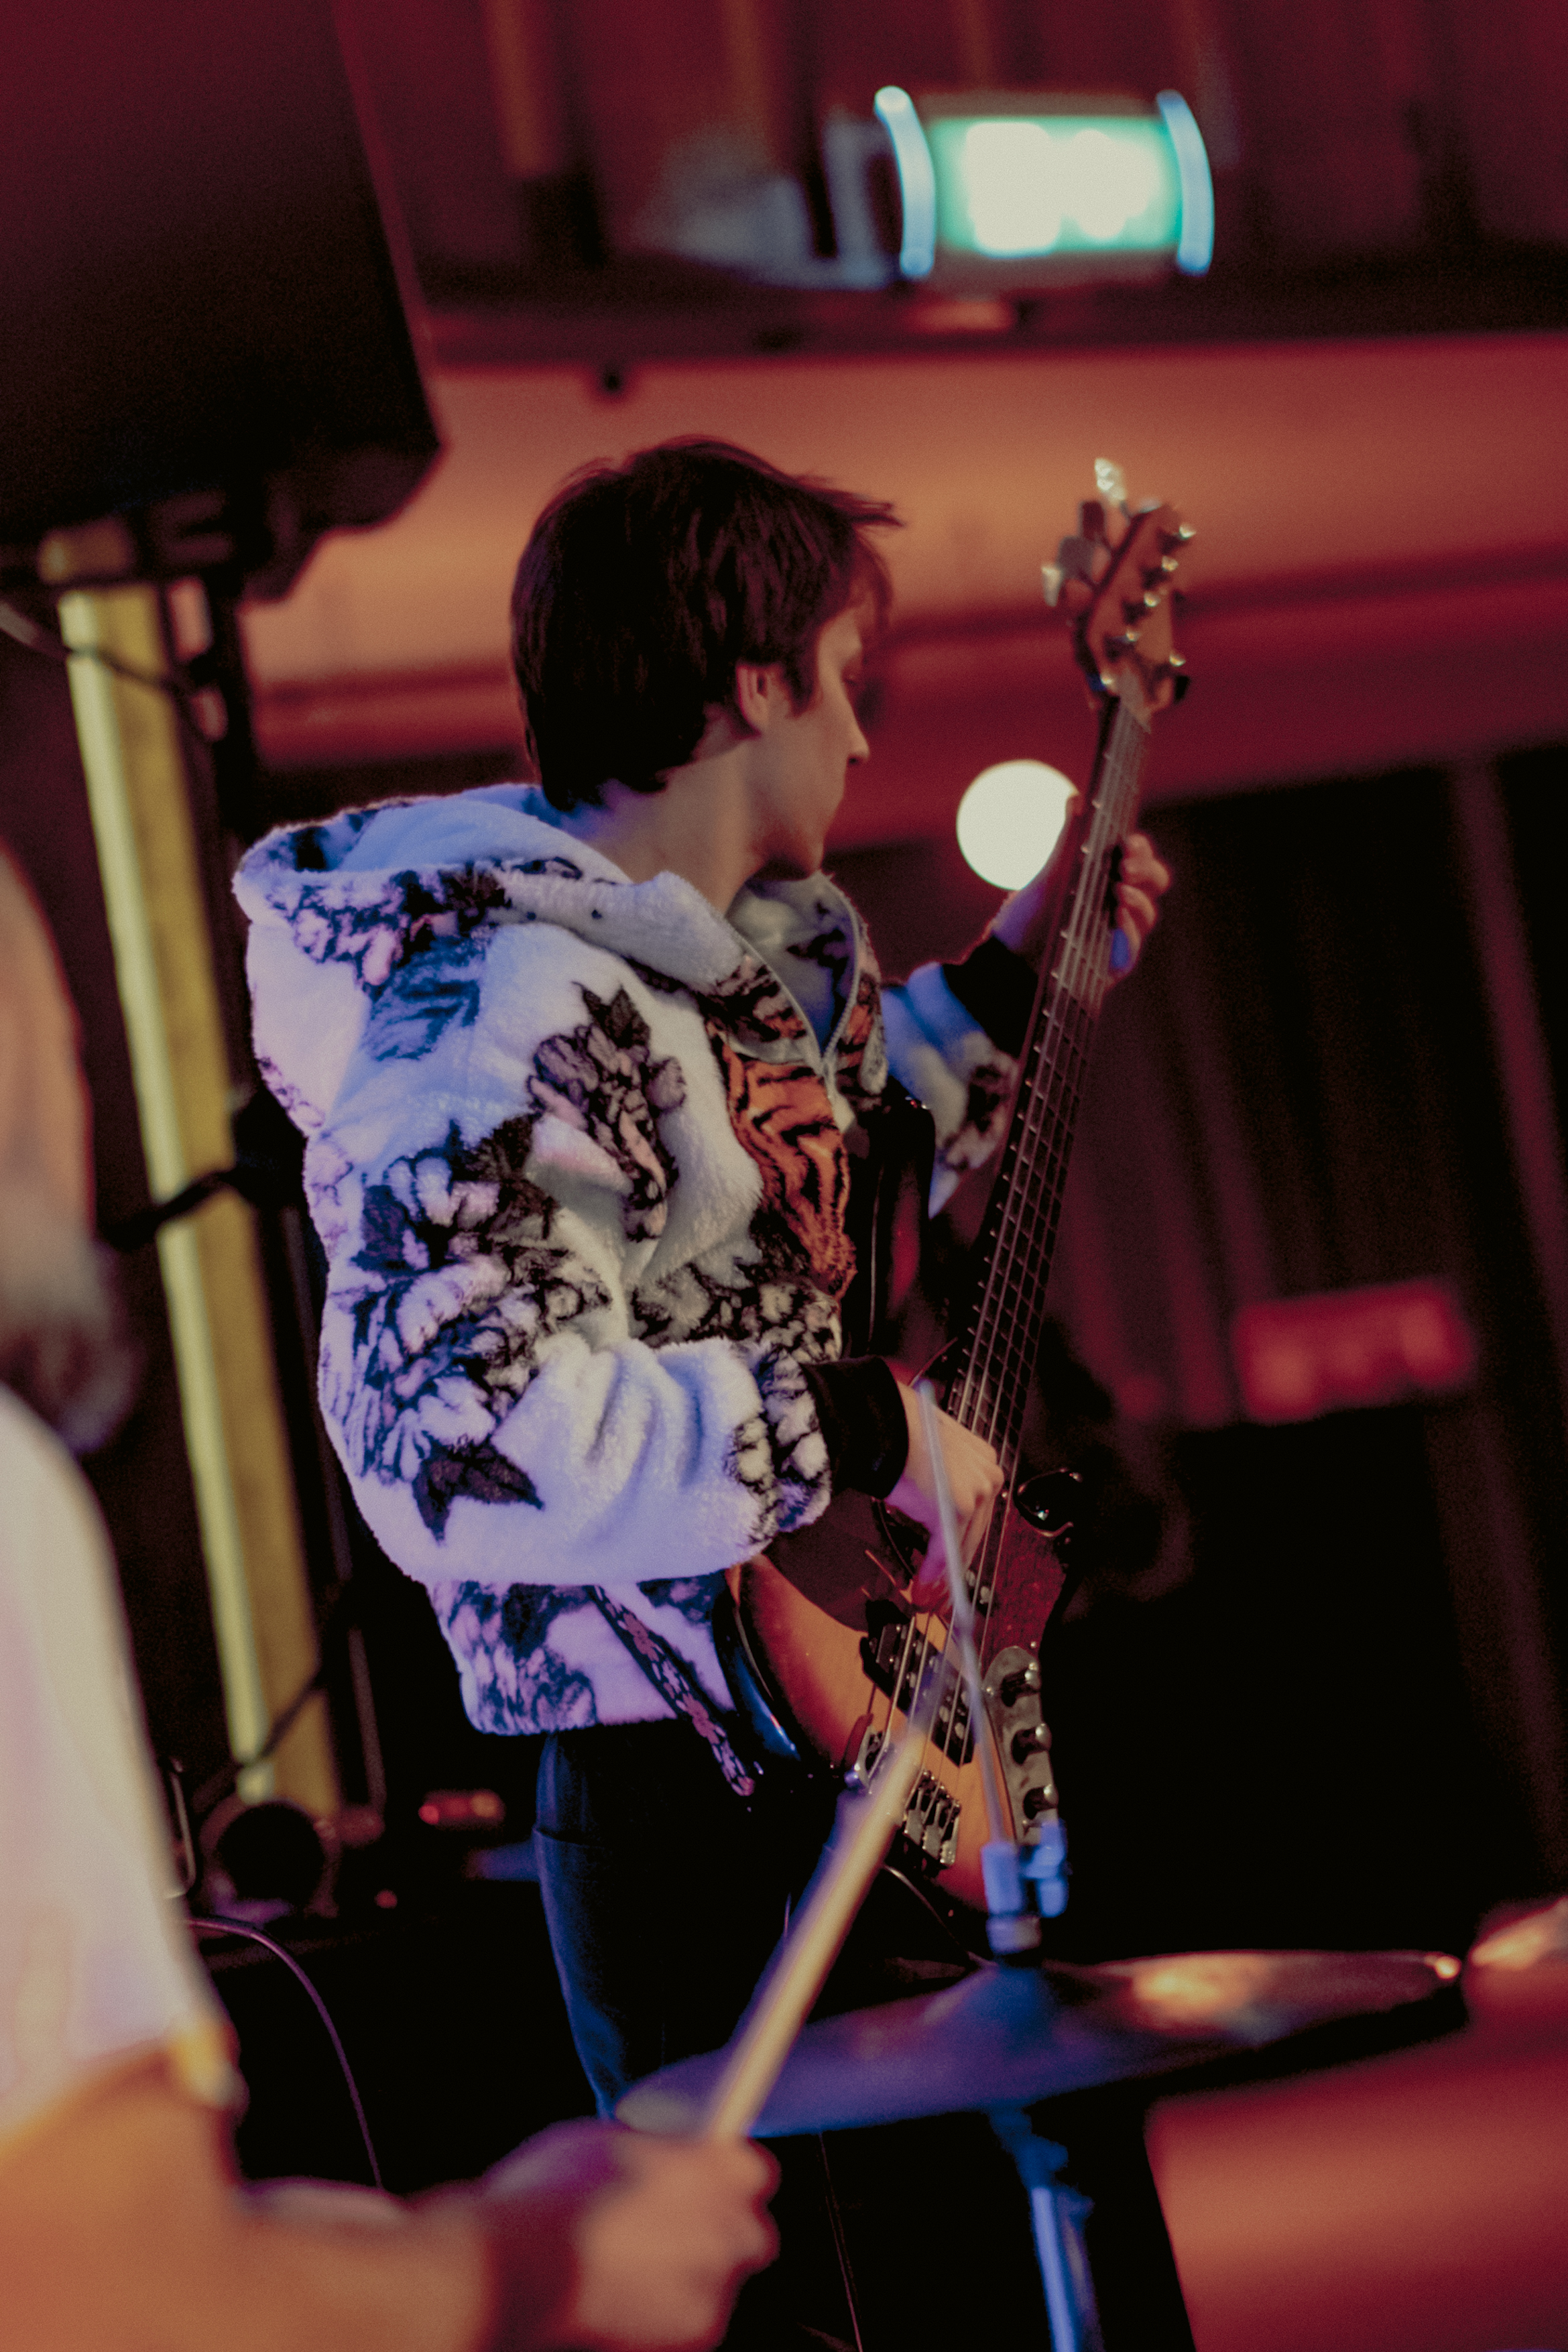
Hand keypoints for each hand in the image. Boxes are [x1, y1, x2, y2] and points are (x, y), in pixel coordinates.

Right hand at [482, 2121, 777, 2351]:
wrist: (517, 2268)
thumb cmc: (549, 2196)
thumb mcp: (601, 2140)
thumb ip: (649, 2152)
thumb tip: (656, 2159)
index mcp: (710, 2168)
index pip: (753, 2172)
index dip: (724, 2179)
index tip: (701, 2184)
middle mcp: (724, 2226)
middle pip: (748, 2234)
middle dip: (715, 2235)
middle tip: (668, 2234)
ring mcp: (711, 2287)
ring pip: (718, 2283)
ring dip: (686, 2278)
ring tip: (629, 2272)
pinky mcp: (692, 2337)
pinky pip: (690, 2323)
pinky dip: (663, 2318)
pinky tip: (619, 2302)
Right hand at [887, 1385, 1002, 1608]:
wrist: (881, 1423)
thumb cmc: (893, 1432)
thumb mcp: (924, 1458)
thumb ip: (937, 1484)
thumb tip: (928, 1514)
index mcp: (982, 1457)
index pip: (976, 1509)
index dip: (961, 1540)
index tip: (952, 1562)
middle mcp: (987, 1472)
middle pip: (974, 1530)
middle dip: (954, 1565)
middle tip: (939, 1588)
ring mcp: (976, 1490)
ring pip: (963, 1543)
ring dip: (943, 1574)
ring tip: (928, 1594)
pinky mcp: (959, 1507)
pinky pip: (948, 1549)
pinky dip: (934, 1571)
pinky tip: (924, 1585)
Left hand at [989, 815, 1169, 978]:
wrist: (1010, 959)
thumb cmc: (1030, 915)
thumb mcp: (1049, 876)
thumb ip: (1067, 839)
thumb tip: (1076, 800)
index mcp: (1109, 877)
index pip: (1140, 857)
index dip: (1141, 848)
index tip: (1127, 843)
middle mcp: (1120, 903)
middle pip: (1155, 882)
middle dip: (1147, 870)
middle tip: (1124, 866)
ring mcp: (1120, 933)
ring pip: (1148, 914)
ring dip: (1138, 899)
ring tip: (1117, 890)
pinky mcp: (1114, 963)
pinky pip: (1133, 948)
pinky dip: (1129, 931)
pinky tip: (1117, 917)